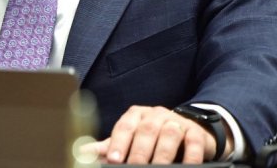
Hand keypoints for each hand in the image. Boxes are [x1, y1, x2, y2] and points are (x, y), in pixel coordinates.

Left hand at [88, 105, 215, 163]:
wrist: (187, 131)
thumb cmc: (152, 138)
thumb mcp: (129, 140)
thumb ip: (108, 147)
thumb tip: (81, 152)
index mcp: (136, 115)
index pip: (125, 126)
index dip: (118, 142)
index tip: (112, 159)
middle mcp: (156, 115)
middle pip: (147, 130)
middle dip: (139, 152)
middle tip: (133, 167)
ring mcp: (177, 121)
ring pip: (170, 134)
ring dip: (162, 155)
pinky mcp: (195, 132)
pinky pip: (194, 142)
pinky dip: (190, 156)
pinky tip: (185, 165)